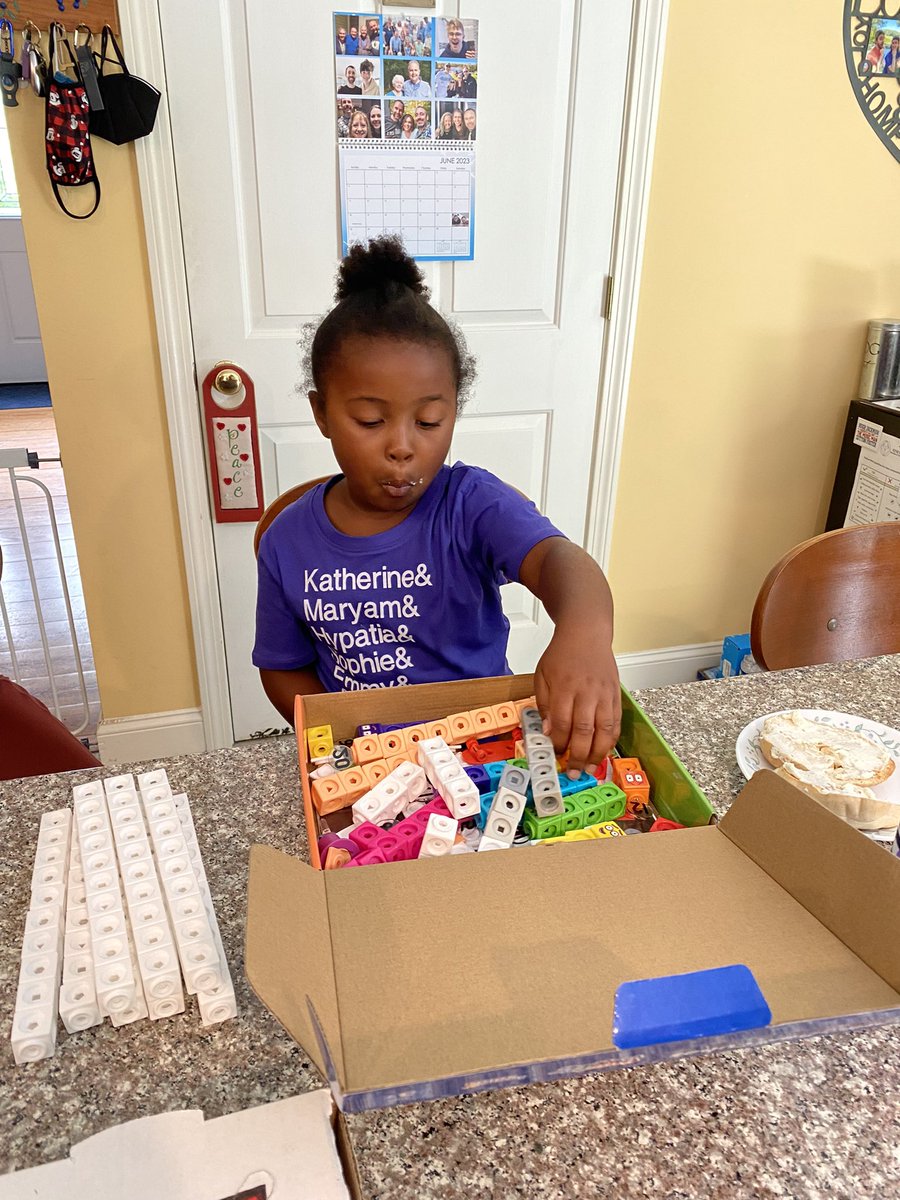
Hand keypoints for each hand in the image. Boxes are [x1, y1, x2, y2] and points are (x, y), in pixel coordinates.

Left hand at [533, 625, 620, 776]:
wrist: (586, 633)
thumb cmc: (562, 654)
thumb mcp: (542, 675)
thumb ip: (544, 704)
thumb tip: (548, 732)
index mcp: (565, 687)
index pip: (562, 723)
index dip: (559, 743)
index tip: (555, 753)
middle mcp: (587, 692)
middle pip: (584, 731)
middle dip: (578, 755)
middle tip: (572, 771)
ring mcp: (604, 694)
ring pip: (605, 730)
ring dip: (597, 753)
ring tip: (589, 768)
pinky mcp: (616, 695)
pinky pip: (616, 722)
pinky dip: (611, 740)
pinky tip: (604, 751)